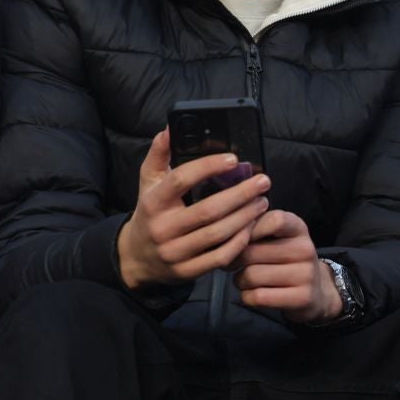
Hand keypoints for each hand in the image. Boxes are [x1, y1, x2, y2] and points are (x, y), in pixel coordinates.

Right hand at [116, 128, 271, 288]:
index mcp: (153, 201)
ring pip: (218, 234)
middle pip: (208, 210)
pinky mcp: (188, 270)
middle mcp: (163, 227)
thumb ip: (159, 154)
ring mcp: (175, 252)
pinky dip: (240, 242)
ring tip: (262, 202)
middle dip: (241, 194)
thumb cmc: (150, 213)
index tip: (233, 159)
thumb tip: (169, 128)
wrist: (136, 258)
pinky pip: (220, 256)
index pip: (181, 179)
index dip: (208, 167)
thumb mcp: (148, 182)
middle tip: (262, 182)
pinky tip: (251, 228)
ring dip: (245, 217)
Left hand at [233, 210, 341, 322]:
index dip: (248, 229)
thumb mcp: (278, 236)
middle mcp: (305, 249)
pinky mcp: (303, 298)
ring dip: (239, 280)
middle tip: (233, 264)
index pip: (273, 220)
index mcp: (298, 228)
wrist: (317, 291)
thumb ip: (255, 227)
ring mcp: (306, 274)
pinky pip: (258, 296)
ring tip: (244, 279)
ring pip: (251, 275)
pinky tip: (252, 293)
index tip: (238, 239)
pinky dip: (247, 296)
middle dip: (234, 260)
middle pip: (251, 252)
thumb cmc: (285, 258)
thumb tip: (225, 232)